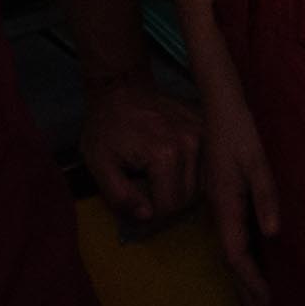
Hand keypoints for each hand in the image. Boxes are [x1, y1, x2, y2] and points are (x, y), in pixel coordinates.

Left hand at [74, 68, 196, 229]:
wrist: (120, 89)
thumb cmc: (107, 127)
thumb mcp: (99, 165)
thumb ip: (120, 196)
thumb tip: (147, 216)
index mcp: (165, 155)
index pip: (170, 205)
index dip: (152, 213)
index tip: (140, 204)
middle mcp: (191, 144)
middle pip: (189, 197)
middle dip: (167, 201)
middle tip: (147, 191)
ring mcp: (201, 133)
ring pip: (201, 182)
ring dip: (181, 187)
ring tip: (160, 177)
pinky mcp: (205, 126)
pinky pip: (205, 163)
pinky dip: (191, 171)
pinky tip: (173, 164)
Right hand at [199, 73, 278, 305]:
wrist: (219, 106)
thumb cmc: (240, 130)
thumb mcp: (256, 161)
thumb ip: (265, 196)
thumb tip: (271, 233)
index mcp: (226, 204)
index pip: (236, 254)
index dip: (250, 281)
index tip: (265, 303)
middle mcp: (219, 209)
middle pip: (230, 259)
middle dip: (243, 288)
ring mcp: (219, 205)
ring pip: (228, 249)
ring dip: (240, 277)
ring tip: (252, 302)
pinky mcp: (223, 198)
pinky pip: (230, 236)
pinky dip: (240, 256)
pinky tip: (247, 263)